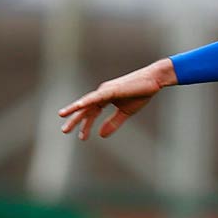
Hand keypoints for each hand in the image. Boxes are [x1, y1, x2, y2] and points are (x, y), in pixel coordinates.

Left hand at [57, 60, 174, 139]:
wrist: (154, 80)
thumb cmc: (141, 93)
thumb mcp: (126, 113)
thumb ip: (113, 123)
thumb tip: (101, 135)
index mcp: (105, 98)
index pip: (92, 113)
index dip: (86, 125)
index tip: (82, 137)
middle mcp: (102, 93)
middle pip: (85, 108)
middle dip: (75, 119)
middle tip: (64, 131)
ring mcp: (105, 90)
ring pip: (87, 102)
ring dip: (75, 110)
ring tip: (63, 117)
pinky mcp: (111, 89)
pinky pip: (96, 97)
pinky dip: (86, 101)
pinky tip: (78, 106)